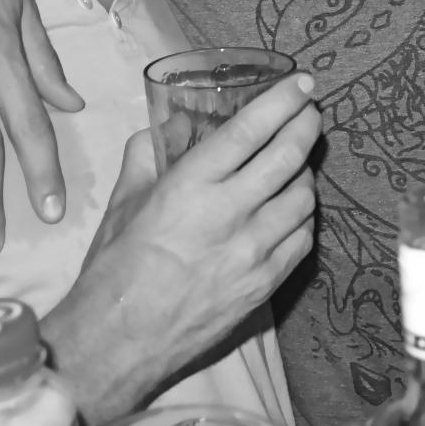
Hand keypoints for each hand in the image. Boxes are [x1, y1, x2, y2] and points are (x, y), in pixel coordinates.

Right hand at [48, 75, 320, 422]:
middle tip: (309, 111)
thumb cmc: (115, 269)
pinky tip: (291, 208)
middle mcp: (228, 214)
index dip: (282, 100)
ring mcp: (253, 252)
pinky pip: (303, 237)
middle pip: (289, 155)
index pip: (250, 130)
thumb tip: (171, 125)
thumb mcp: (123, 202)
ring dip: (305, 171)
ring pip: (303, 196)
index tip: (301, 83)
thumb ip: (149, 155)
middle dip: (306, 123)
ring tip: (296, 162)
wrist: (118, 342)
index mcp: (189, 186)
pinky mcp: (266, 284)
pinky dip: (302, 216)